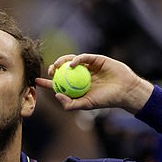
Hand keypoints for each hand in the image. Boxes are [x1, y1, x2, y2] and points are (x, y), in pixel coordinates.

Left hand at [36, 53, 151, 112]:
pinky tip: (73, 64)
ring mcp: (87, 67)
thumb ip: (70, 104)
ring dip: (62, 61)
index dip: (46, 82)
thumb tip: (56, 95)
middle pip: (62, 70)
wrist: (124, 91)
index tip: (36, 81)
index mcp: (76, 87)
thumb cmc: (106, 100)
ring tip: (57, 66)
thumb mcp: (86, 105)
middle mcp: (80, 76)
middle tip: (50, 72)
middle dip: (53, 69)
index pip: (58, 84)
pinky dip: (77, 59)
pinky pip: (83, 57)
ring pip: (71, 61)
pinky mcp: (96, 59)